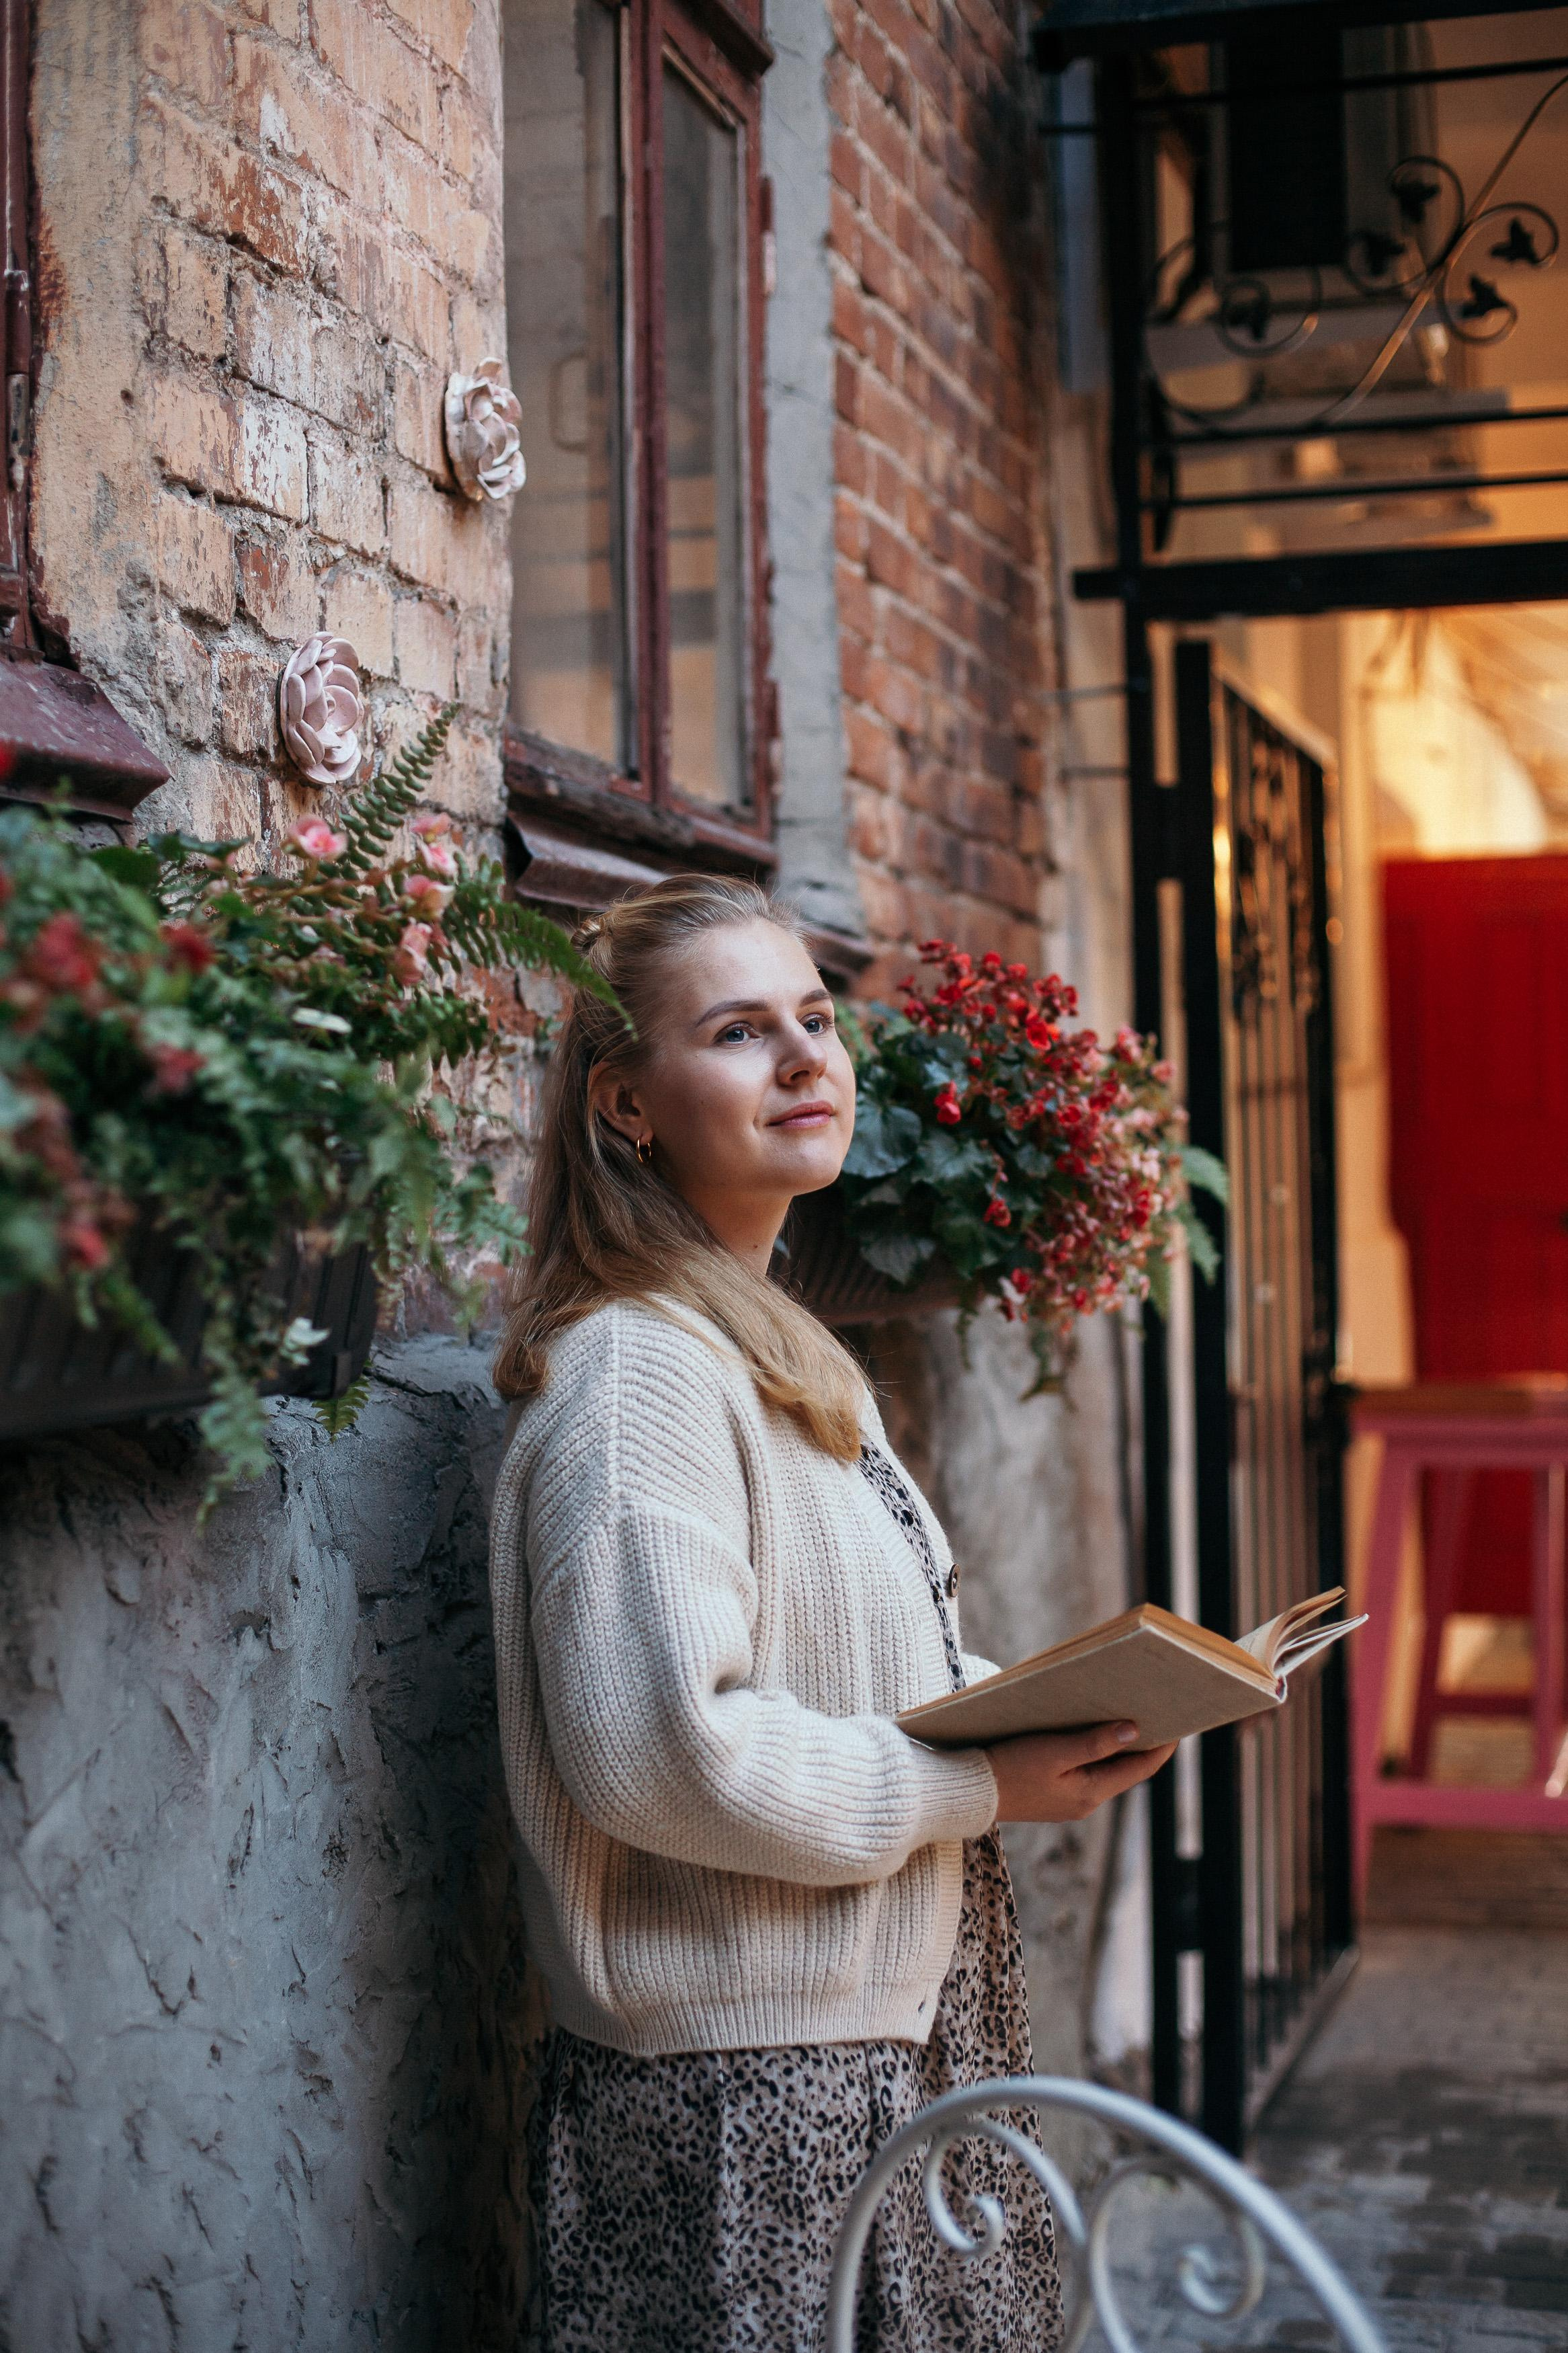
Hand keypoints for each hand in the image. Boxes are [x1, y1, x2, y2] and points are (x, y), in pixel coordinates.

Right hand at [983, 1722, 1176, 1824]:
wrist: (969, 1793)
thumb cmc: (1009, 1769)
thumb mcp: (1053, 1751)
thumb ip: (1094, 1742)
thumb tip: (1135, 1730)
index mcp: (1091, 1793)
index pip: (1141, 1769)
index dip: (1162, 1746)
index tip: (1179, 1721)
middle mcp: (1086, 1801)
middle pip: (1126, 1769)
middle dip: (1144, 1743)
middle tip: (1158, 1711)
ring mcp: (1070, 1800)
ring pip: (1107, 1770)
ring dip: (1119, 1746)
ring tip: (1129, 1714)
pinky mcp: (1054, 1794)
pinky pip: (1086, 1771)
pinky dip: (1096, 1751)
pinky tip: (1091, 1730)